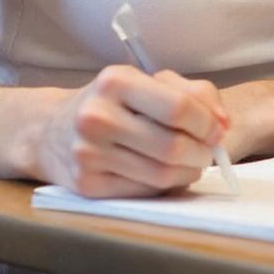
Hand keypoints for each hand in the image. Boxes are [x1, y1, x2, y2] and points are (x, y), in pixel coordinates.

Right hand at [37, 65, 229, 197]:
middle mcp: (97, 116)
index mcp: (115, 81)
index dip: (208, 123)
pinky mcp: (87, 185)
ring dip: (188, 172)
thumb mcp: (145, 82)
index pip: (178, 108)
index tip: (217, 130)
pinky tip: (164, 174)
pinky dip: (165, 186)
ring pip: (161, 174)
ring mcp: (89, 153)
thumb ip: (192, 93)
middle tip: (207, 151)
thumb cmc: (111, 102)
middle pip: (173, 145)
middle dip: (202, 152)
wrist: (50, 130)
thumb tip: (223, 123)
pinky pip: (143, 192)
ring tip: (190, 163)